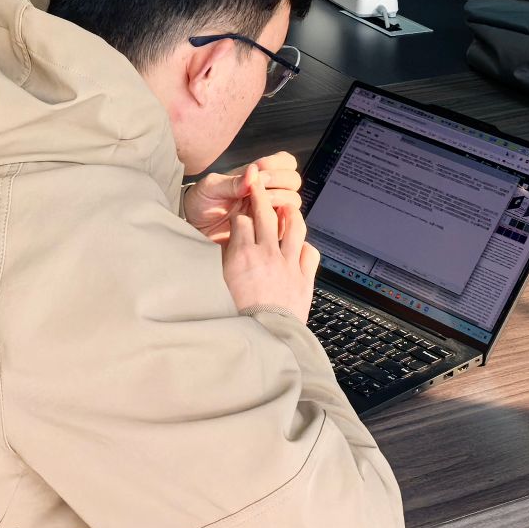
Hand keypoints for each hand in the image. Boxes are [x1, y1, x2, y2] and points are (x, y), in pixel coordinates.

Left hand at [186, 152, 302, 242]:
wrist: (193, 228)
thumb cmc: (201, 202)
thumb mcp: (211, 188)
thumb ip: (232, 181)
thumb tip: (253, 172)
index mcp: (256, 175)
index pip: (284, 162)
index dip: (277, 165)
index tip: (260, 173)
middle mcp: (266, 191)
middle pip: (294, 180)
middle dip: (279, 183)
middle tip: (258, 192)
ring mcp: (268, 210)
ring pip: (293, 201)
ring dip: (279, 201)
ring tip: (258, 208)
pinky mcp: (267, 230)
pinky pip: (286, 225)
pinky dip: (280, 222)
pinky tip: (263, 224)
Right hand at [221, 184, 319, 321]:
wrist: (263, 341)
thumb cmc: (236, 318)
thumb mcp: (219, 285)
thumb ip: (222, 263)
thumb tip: (218, 249)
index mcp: (242, 254)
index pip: (241, 220)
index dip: (239, 212)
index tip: (239, 210)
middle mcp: (267, 254)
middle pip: (266, 214)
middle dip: (261, 196)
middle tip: (258, 186)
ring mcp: (288, 264)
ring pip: (294, 226)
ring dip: (290, 213)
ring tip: (287, 207)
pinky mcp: (304, 279)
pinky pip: (310, 252)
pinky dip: (306, 246)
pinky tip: (301, 245)